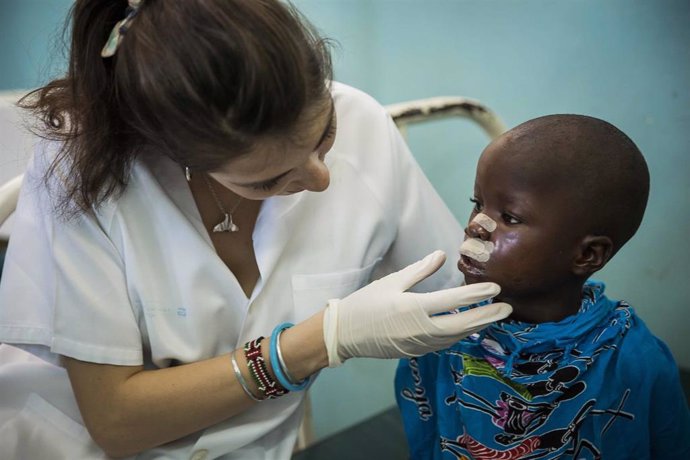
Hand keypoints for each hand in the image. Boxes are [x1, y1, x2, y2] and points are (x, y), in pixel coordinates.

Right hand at [322, 250, 511, 366]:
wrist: (345, 334)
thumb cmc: (365, 304)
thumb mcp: (391, 282)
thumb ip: (420, 270)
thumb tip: (441, 255)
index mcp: (415, 308)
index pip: (454, 301)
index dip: (477, 294)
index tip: (496, 288)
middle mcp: (421, 329)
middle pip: (463, 325)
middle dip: (487, 316)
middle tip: (507, 308)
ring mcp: (420, 344)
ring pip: (455, 336)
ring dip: (475, 326)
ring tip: (492, 316)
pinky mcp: (416, 351)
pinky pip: (443, 343)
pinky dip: (459, 334)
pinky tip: (467, 327)